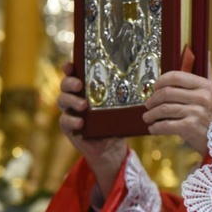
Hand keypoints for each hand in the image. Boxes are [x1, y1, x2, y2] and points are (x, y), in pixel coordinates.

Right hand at [57, 62, 126, 197]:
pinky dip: (71, 121)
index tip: (70, 65)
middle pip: (65, 85)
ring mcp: (71, 111)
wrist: (111, 146)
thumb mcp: (122, 105)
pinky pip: (64, 121)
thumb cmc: (117, 120)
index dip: (70, 67)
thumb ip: (128, 93)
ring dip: (71, 101)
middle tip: (79, 85)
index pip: (75, 73)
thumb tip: (149, 78)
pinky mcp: (69, 126)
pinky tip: (80, 123)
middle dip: (70, 82)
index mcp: (88, 88)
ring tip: (83, 105)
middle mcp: (76, 96)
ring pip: (62, 100)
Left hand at [142, 70, 211, 154]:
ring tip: (148, 117)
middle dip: (153, 99)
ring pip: (164, 109)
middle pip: (166, 92)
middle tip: (148, 104)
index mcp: (206, 86)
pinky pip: (166, 125)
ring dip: (152, 114)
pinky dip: (156, 128)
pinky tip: (153, 128)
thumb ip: (208, 73)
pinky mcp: (190, 127)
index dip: (161, 81)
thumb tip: (206, 53)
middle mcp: (202, 97)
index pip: (176, 76)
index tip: (155, 87)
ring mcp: (196, 112)